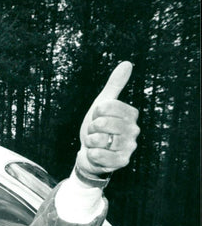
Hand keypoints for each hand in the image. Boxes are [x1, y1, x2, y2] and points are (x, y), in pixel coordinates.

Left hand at [76, 61, 140, 178]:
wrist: (90, 154)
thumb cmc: (98, 128)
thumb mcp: (102, 105)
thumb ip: (114, 85)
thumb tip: (127, 63)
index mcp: (131, 114)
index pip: (105, 106)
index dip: (95, 113)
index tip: (97, 118)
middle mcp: (134, 130)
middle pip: (102, 123)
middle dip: (91, 128)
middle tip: (95, 132)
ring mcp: (129, 147)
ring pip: (99, 139)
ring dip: (91, 142)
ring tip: (97, 143)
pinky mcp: (122, 162)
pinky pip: (100, 155)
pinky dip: (92, 154)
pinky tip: (95, 154)